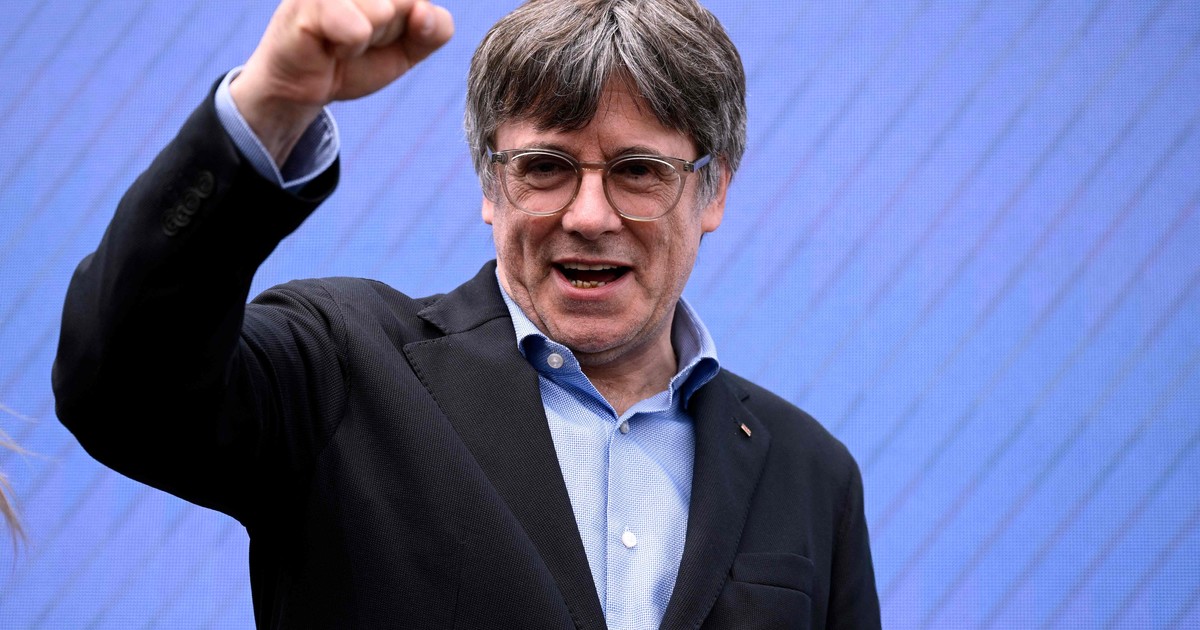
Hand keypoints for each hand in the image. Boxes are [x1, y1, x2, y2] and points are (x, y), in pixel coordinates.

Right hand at [230, 0, 453, 164]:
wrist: (300, 86)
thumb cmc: (354, 58)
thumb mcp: (409, 49)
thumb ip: (435, 30)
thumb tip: (424, 12)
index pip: (423, 0)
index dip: (412, 24)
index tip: (384, 31)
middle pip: (409, 1)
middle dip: (392, 32)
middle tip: (360, 37)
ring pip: (386, 12)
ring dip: (369, 40)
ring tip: (343, 41)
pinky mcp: (308, 2)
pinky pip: (357, 28)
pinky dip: (350, 47)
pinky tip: (329, 45)